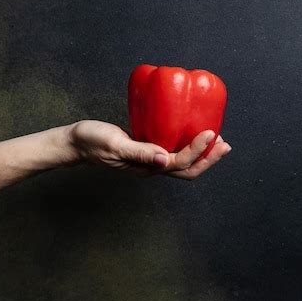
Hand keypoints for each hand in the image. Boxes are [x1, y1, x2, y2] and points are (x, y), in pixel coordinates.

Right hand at [69, 120, 231, 179]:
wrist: (76, 142)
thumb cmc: (91, 142)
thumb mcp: (114, 144)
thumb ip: (138, 151)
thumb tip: (163, 159)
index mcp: (145, 168)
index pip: (179, 163)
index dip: (197, 150)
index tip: (210, 132)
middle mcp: (151, 167)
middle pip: (187, 169)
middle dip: (209, 159)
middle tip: (226, 144)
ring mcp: (150, 160)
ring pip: (183, 162)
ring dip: (203, 154)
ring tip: (218, 140)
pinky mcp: (147, 150)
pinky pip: (173, 151)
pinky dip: (189, 145)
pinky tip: (193, 131)